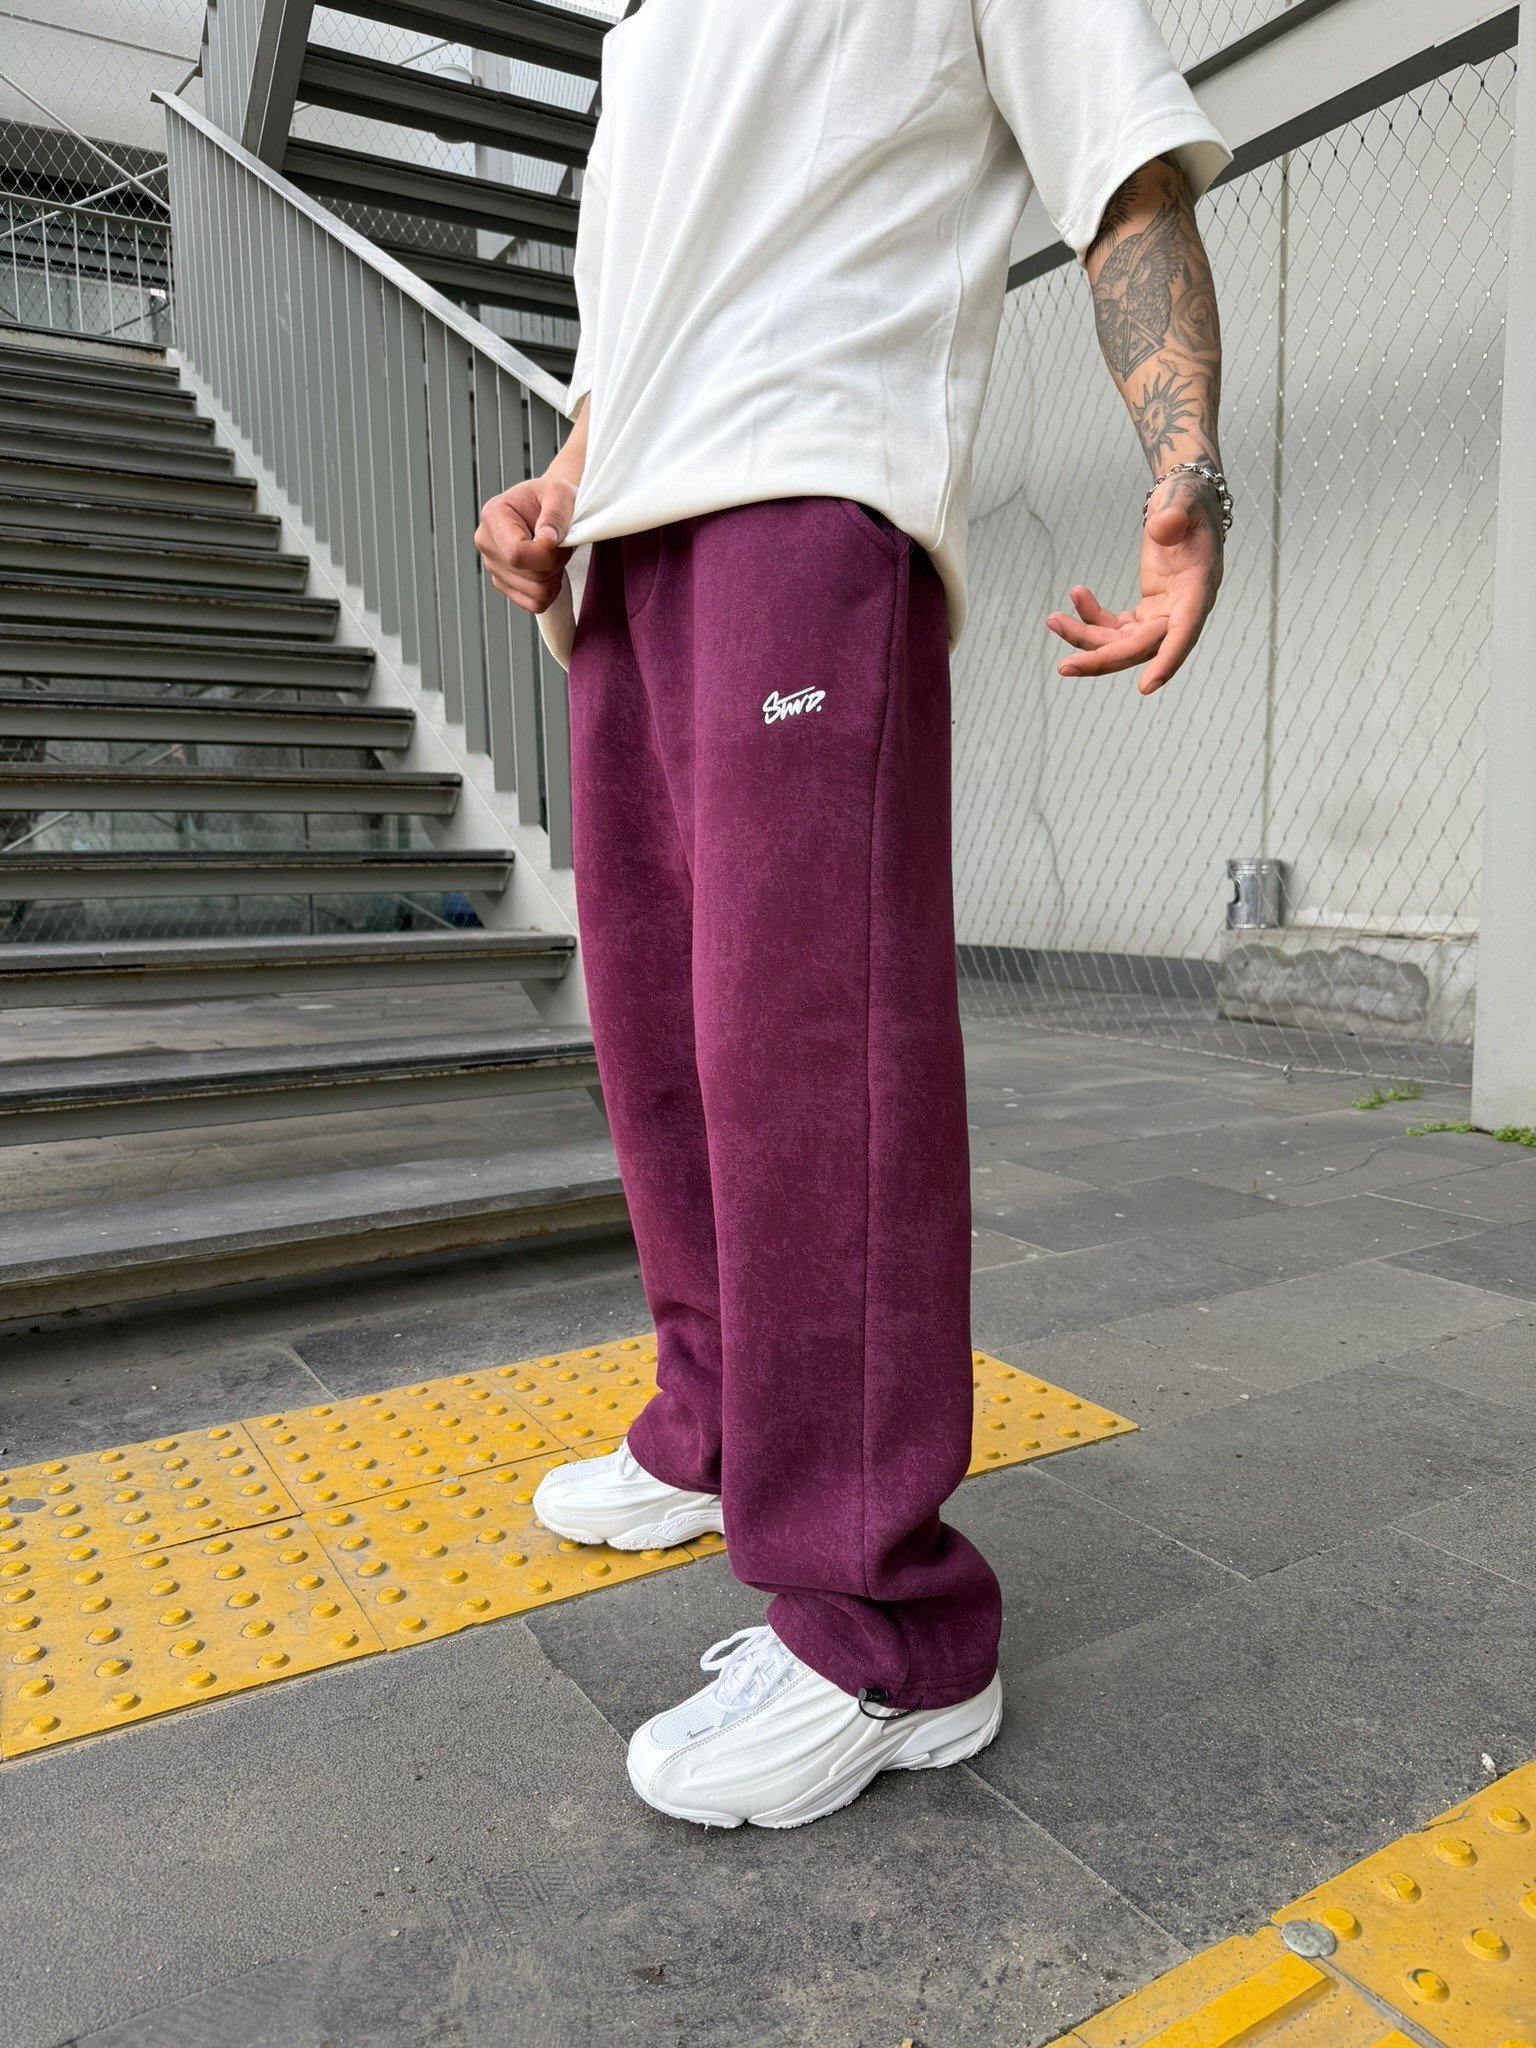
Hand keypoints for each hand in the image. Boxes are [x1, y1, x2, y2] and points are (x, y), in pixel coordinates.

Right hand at [475, 469, 575, 613]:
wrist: (547, 506)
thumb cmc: (552, 497)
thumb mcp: (560, 494)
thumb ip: (556, 514)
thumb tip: (547, 540)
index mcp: (493, 515)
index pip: (517, 554)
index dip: (547, 555)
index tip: (559, 541)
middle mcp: (486, 542)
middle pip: (530, 576)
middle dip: (555, 564)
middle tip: (560, 544)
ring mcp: (492, 566)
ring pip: (536, 593)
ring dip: (555, 577)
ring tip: (554, 554)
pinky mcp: (503, 584)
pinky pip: (535, 604)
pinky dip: (550, 591)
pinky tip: (549, 570)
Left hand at [1046, 477, 1223, 695]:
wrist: (1185, 502)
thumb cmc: (1189, 500)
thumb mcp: (1184, 499)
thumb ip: (1175, 513)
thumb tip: (1161, 528)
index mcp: (1197, 589)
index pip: (1184, 632)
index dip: (1168, 660)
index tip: (1146, 686)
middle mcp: (1182, 610)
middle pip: (1141, 647)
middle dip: (1102, 658)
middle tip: (1064, 667)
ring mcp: (1162, 614)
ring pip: (1121, 643)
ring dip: (1085, 637)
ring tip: (1052, 619)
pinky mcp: (1146, 612)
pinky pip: (1114, 627)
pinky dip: (1090, 618)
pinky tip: (1075, 595)